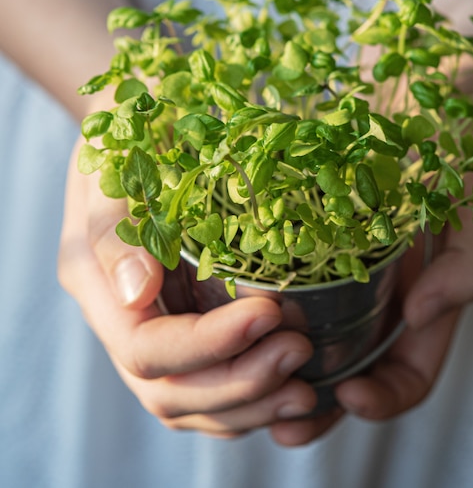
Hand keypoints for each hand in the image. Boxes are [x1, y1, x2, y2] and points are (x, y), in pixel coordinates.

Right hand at [58, 138, 317, 437]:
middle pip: (170, 391)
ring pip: (193, 404)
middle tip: (299, 351)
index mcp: (98, 287)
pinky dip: (253, 399)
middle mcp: (125, 322)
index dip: (207, 344)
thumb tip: (134, 292)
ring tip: (309, 390)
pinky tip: (294, 387)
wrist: (142, 135)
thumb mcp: (112, 167)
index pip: (146, 347)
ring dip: (253, 404)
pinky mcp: (188, 330)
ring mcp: (158, 331)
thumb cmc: (128, 142)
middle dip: (239, 383)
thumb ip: (114, 229)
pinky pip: (213, 389)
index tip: (269, 313)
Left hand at [269, 94, 472, 446]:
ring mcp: (343, 251)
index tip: (350, 398)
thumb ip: (472, 262)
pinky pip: (281, 264)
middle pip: (350, 361)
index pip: (413, 367)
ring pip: (309, 323)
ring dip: (277, 358)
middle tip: (280, 419)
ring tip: (241, 375)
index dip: (386, 396)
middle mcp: (381, 280)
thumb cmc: (470, 127)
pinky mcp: (310, 215)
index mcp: (429, 288)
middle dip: (319, 398)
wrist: (434, 62)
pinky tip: (227, 303)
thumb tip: (424, 315)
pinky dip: (259, 292)